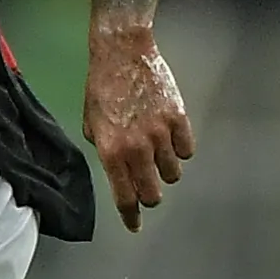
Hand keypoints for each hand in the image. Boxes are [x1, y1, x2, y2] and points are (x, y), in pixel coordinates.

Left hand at [84, 25, 193, 232]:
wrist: (122, 52)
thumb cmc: (101, 87)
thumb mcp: (92, 124)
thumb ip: (105, 151)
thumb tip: (119, 172)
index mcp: (111, 151)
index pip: (125, 197)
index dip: (131, 217)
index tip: (135, 227)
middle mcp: (137, 147)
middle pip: (153, 193)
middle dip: (150, 195)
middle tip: (146, 187)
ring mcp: (161, 133)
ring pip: (173, 173)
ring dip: (165, 171)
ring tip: (157, 155)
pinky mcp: (179, 117)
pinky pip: (187, 150)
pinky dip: (180, 150)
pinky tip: (170, 138)